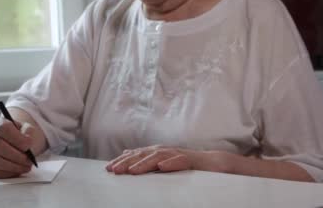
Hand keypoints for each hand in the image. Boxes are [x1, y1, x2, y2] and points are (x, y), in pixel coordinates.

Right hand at [0, 116, 35, 178]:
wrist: (15, 143)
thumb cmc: (20, 136)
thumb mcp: (26, 129)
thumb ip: (28, 131)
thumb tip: (27, 140)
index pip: (3, 128)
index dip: (16, 138)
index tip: (28, 146)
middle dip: (15, 155)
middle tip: (28, 160)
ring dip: (11, 166)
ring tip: (25, 167)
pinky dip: (6, 173)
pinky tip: (17, 171)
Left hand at [105, 145, 231, 174]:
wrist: (214, 163)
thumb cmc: (187, 164)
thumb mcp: (163, 162)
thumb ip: (146, 158)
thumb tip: (127, 154)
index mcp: (158, 152)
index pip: (136, 156)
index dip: (122, 161)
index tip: (108, 169)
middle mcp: (165, 151)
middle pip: (144, 155)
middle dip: (127, 162)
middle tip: (114, 170)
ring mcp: (178, 154)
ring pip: (159, 157)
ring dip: (144, 163)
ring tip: (132, 171)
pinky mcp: (192, 161)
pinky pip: (180, 161)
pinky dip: (171, 163)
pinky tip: (162, 167)